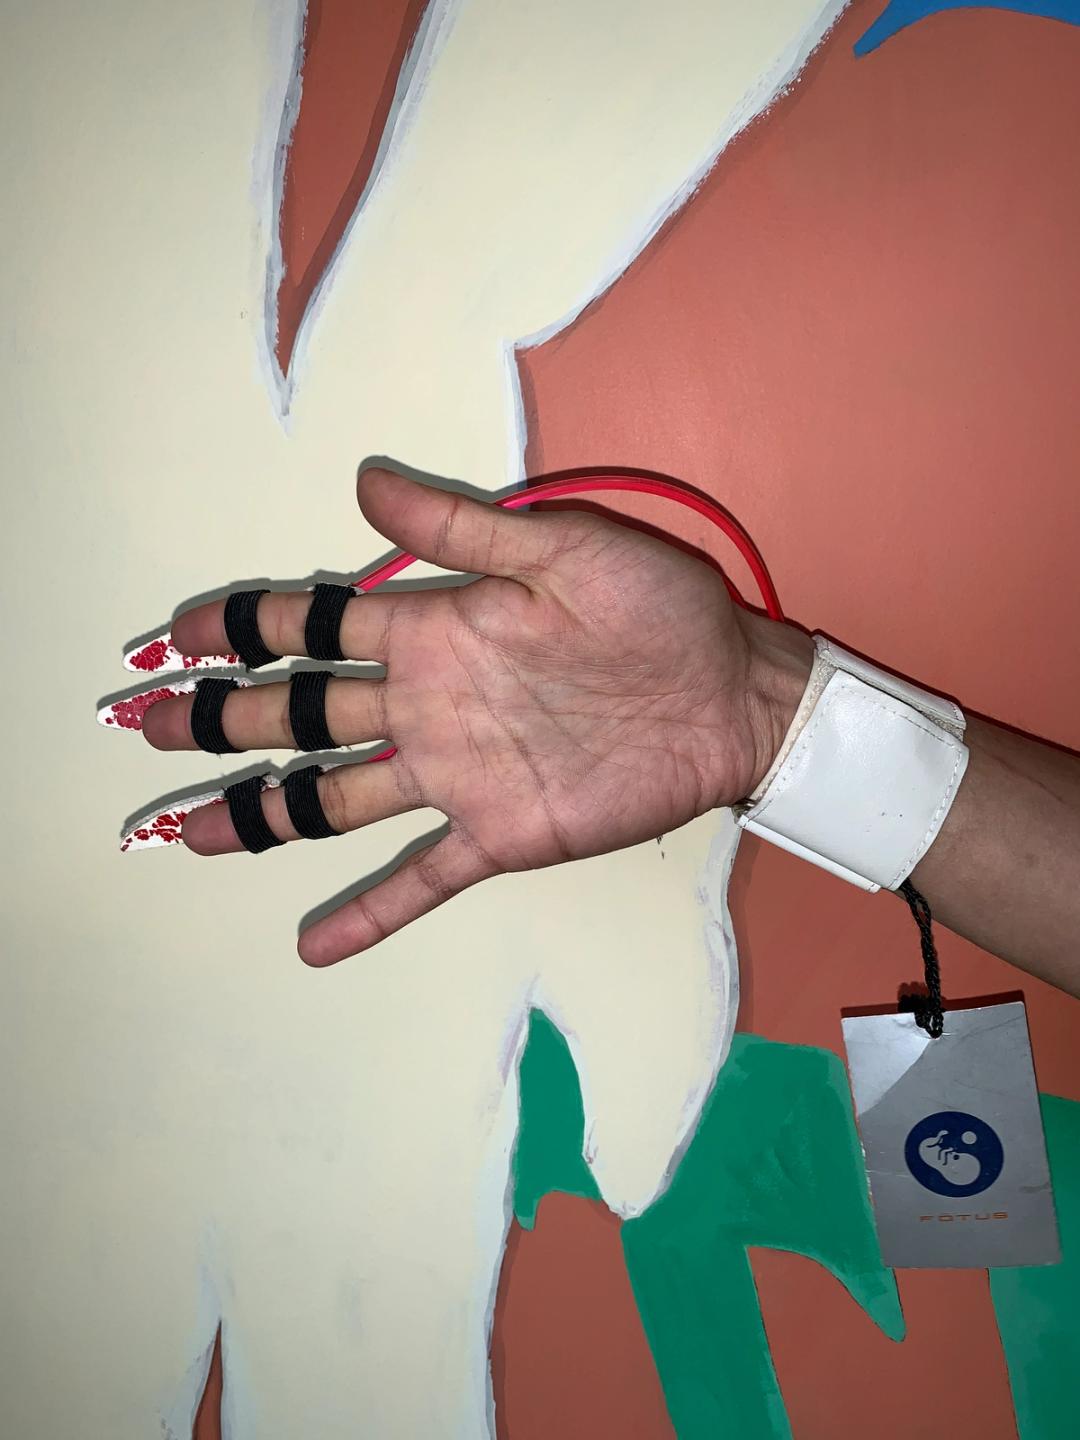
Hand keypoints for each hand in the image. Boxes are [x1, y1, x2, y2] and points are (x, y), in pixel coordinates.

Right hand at [145, 469, 812, 964]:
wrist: (730, 697)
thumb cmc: (657, 611)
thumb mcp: (561, 549)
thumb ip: (462, 529)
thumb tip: (365, 480)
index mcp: (436, 630)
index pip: (317, 627)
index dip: (245, 627)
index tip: (179, 635)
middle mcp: (430, 704)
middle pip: (302, 713)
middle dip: (223, 718)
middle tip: (148, 726)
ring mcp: (458, 774)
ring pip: (337, 796)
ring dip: (264, 812)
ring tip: (190, 832)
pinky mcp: (500, 833)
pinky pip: (423, 876)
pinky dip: (370, 911)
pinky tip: (313, 945)